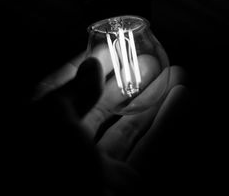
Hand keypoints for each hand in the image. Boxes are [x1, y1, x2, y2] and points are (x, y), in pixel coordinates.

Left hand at [34, 46, 188, 194]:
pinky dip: (169, 124)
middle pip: (102, 107)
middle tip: (148, 58)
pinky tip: (183, 99)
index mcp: (44, 133)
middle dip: (126, 81)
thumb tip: (89, 64)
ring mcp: (102, 170)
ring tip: (173, 71)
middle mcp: (71, 150)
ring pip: (131, 125)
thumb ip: (69, 92)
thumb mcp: (49, 122)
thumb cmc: (48, 173)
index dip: (88, 66)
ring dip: (152, 99)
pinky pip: (152, 148)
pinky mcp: (130, 186)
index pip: (66, 90)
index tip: (110, 46)